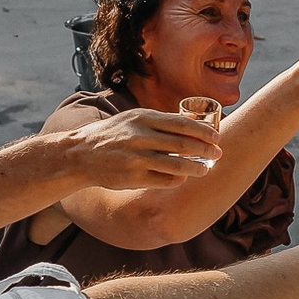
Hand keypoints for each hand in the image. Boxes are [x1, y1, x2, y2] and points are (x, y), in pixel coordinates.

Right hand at [54, 109, 219, 189]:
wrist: (81, 154)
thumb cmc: (113, 135)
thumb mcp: (134, 119)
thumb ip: (160, 121)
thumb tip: (195, 123)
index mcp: (143, 118)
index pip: (182, 123)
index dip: (204, 132)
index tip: (217, 137)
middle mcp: (140, 136)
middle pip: (184, 145)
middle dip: (206, 150)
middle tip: (218, 154)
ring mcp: (136, 158)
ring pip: (177, 166)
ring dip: (196, 168)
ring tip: (205, 169)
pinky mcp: (133, 178)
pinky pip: (164, 181)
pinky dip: (177, 180)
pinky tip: (182, 178)